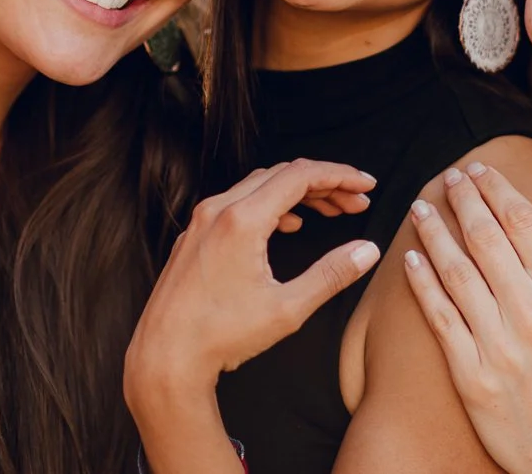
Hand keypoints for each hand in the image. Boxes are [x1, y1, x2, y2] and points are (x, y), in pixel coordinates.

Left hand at [126, 159, 381, 397]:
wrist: (164, 357)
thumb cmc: (220, 336)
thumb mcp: (288, 308)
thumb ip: (331, 274)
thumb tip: (367, 251)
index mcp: (243, 220)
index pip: (301, 175)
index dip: (340, 175)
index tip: (366, 185)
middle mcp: (218, 210)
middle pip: (282, 175)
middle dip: (325, 184)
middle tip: (356, 202)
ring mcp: (202, 221)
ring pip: (259, 187)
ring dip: (298, 193)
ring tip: (331, 212)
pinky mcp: (194, 236)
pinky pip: (238, 203)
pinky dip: (271, 205)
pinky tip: (288, 226)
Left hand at [402, 163, 531, 473]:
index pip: (524, 223)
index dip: (497, 190)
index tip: (480, 170)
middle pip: (487, 239)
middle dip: (463, 199)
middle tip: (449, 176)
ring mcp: (499, 345)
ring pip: (457, 271)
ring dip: (435, 232)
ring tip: (420, 207)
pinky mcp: (472, 375)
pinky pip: (440, 318)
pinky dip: (423, 284)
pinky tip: (411, 259)